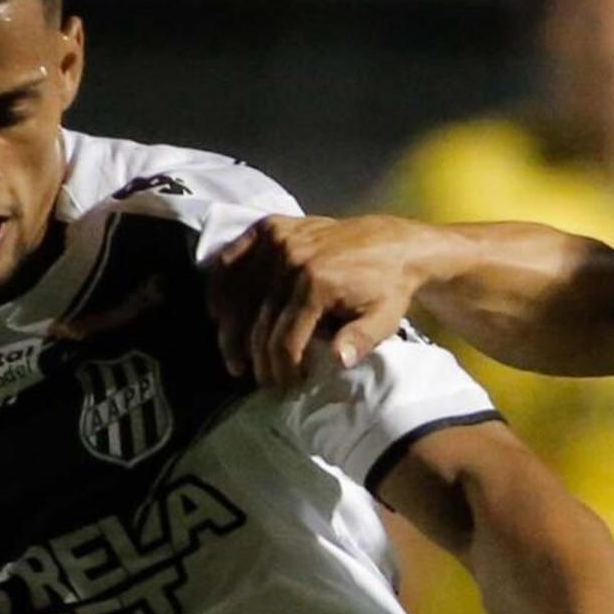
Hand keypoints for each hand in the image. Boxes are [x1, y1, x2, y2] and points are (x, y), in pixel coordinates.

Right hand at [206, 215, 449, 388]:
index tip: (284, 387)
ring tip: (234, 359)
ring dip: (230, 330)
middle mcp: (292, 258)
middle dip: (257, 357)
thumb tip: (338, 361)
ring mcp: (279, 240)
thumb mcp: (384, 318)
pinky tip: (218, 314)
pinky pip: (233, 257)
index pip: (285, 338)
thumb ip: (360, 340)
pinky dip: (220, 285)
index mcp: (318, 283)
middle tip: (259, 381)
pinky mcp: (272, 226)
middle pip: (259, 320)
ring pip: (239, 293)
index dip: (281, 368)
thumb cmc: (388, 287)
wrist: (395, 243)